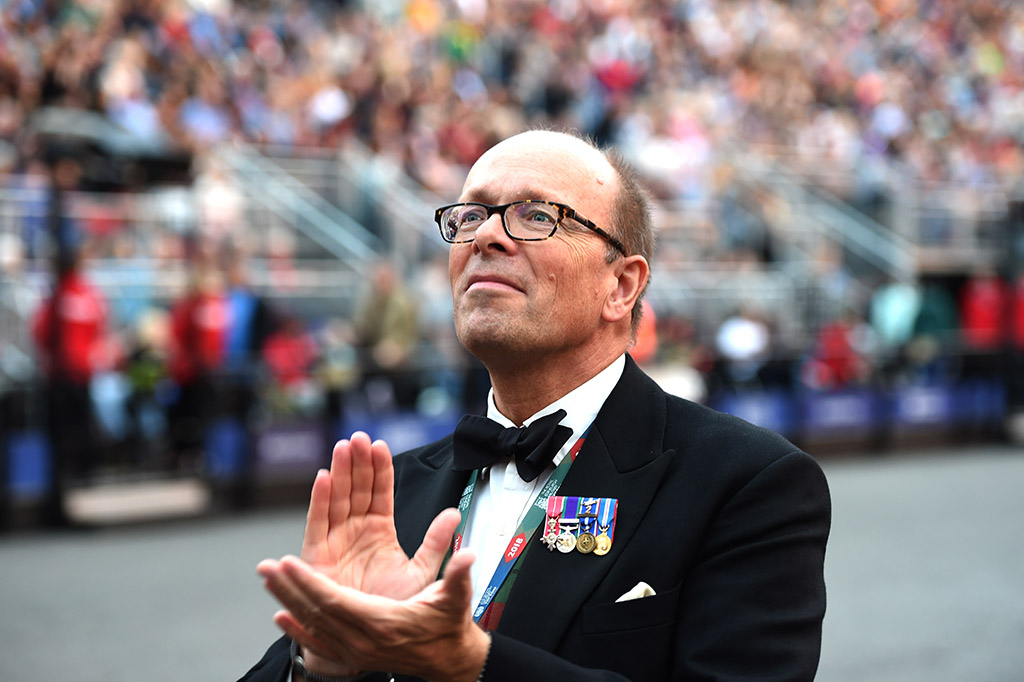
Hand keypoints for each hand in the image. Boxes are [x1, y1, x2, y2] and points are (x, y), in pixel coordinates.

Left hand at [258, 548, 489, 681]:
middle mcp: (363, 640)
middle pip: (317, 612)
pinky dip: (298, 630)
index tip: (290, 564)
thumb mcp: (456, 598)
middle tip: (266, 567)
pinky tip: (281, 619)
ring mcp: (356, 651)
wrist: (449, 660)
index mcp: (382, 622)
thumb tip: (466, 555)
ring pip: (313, 625)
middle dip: (289, 588)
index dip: (310, 583)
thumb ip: (459, 574)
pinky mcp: (354, 657)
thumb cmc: (448, 626)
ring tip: (268, 581)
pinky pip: (319, 643)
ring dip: (287, 602)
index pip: (336, 601)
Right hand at [262, 432, 462, 673]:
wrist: (371, 638)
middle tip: (359, 438)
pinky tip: (324, 477)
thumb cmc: (394, 608)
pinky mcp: (318, 555)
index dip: (379, 469)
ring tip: (343, 448)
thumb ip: (436, 543)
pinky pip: (318, 522)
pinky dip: (320, 499)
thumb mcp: (422, 572)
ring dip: (339, 472)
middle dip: (357, 462)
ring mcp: (336, 540)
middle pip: (356, 489)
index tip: (380, 445)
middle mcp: (356, 531)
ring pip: (337, 499)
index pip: (380, 493)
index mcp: (380, 531)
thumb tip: (454, 514)